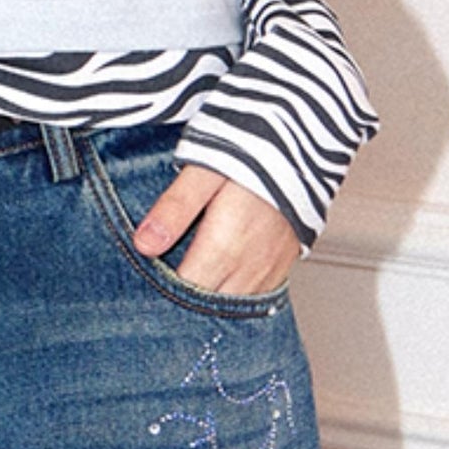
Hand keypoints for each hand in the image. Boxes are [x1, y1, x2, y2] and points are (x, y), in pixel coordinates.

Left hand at [133, 163, 299, 295]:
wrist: (305, 140)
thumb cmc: (253, 149)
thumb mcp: (204, 169)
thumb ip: (176, 207)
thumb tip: (144, 244)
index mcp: (225, 247)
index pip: (185, 292)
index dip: (159, 289)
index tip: (144, 277)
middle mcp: (250, 267)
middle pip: (207, 307)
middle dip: (181, 299)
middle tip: (160, 281)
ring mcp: (270, 270)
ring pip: (232, 307)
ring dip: (208, 299)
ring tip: (188, 277)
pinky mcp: (284, 265)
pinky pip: (255, 298)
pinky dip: (233, 293)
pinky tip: (218, 276)